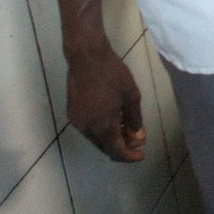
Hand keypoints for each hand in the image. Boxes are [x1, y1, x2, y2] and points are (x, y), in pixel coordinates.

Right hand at [66, 46, 145, 161]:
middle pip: (104, 147)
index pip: (116, 150)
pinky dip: (101, 130)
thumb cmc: (113, 74)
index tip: (141, 155)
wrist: (87, 57)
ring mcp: (77, 121)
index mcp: (102, 126)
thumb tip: (138, 137)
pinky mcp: (72, 112)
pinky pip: (89, 128)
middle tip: (137, 142)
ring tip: (127, 130)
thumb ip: (134, 119)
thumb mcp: (131, 95)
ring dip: (111, 138)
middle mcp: (86, 128)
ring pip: (96, 138)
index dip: (129, 156)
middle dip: (122, 147)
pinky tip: (113, 121)